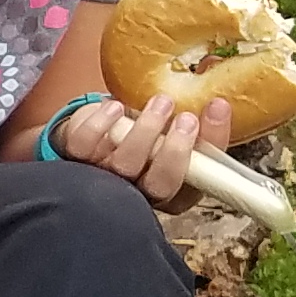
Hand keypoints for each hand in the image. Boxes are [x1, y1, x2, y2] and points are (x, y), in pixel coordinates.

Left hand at [58, 89, 208, 210]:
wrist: (95, 133)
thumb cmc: (144, 139)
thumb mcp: (175, 136)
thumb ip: (200, 130)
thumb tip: (220, 105)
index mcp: (169, 194)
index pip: (193, 186)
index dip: (209, 152)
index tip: (217, 110)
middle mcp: (136, 193)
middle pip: (158, 185)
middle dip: (176, 151)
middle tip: (186, 117)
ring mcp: (103, 179)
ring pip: (124, 165)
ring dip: (145, 131)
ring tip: (161, 102)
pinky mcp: (75, 160)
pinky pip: (84, 146)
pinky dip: (100, 124)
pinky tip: (115, 108)